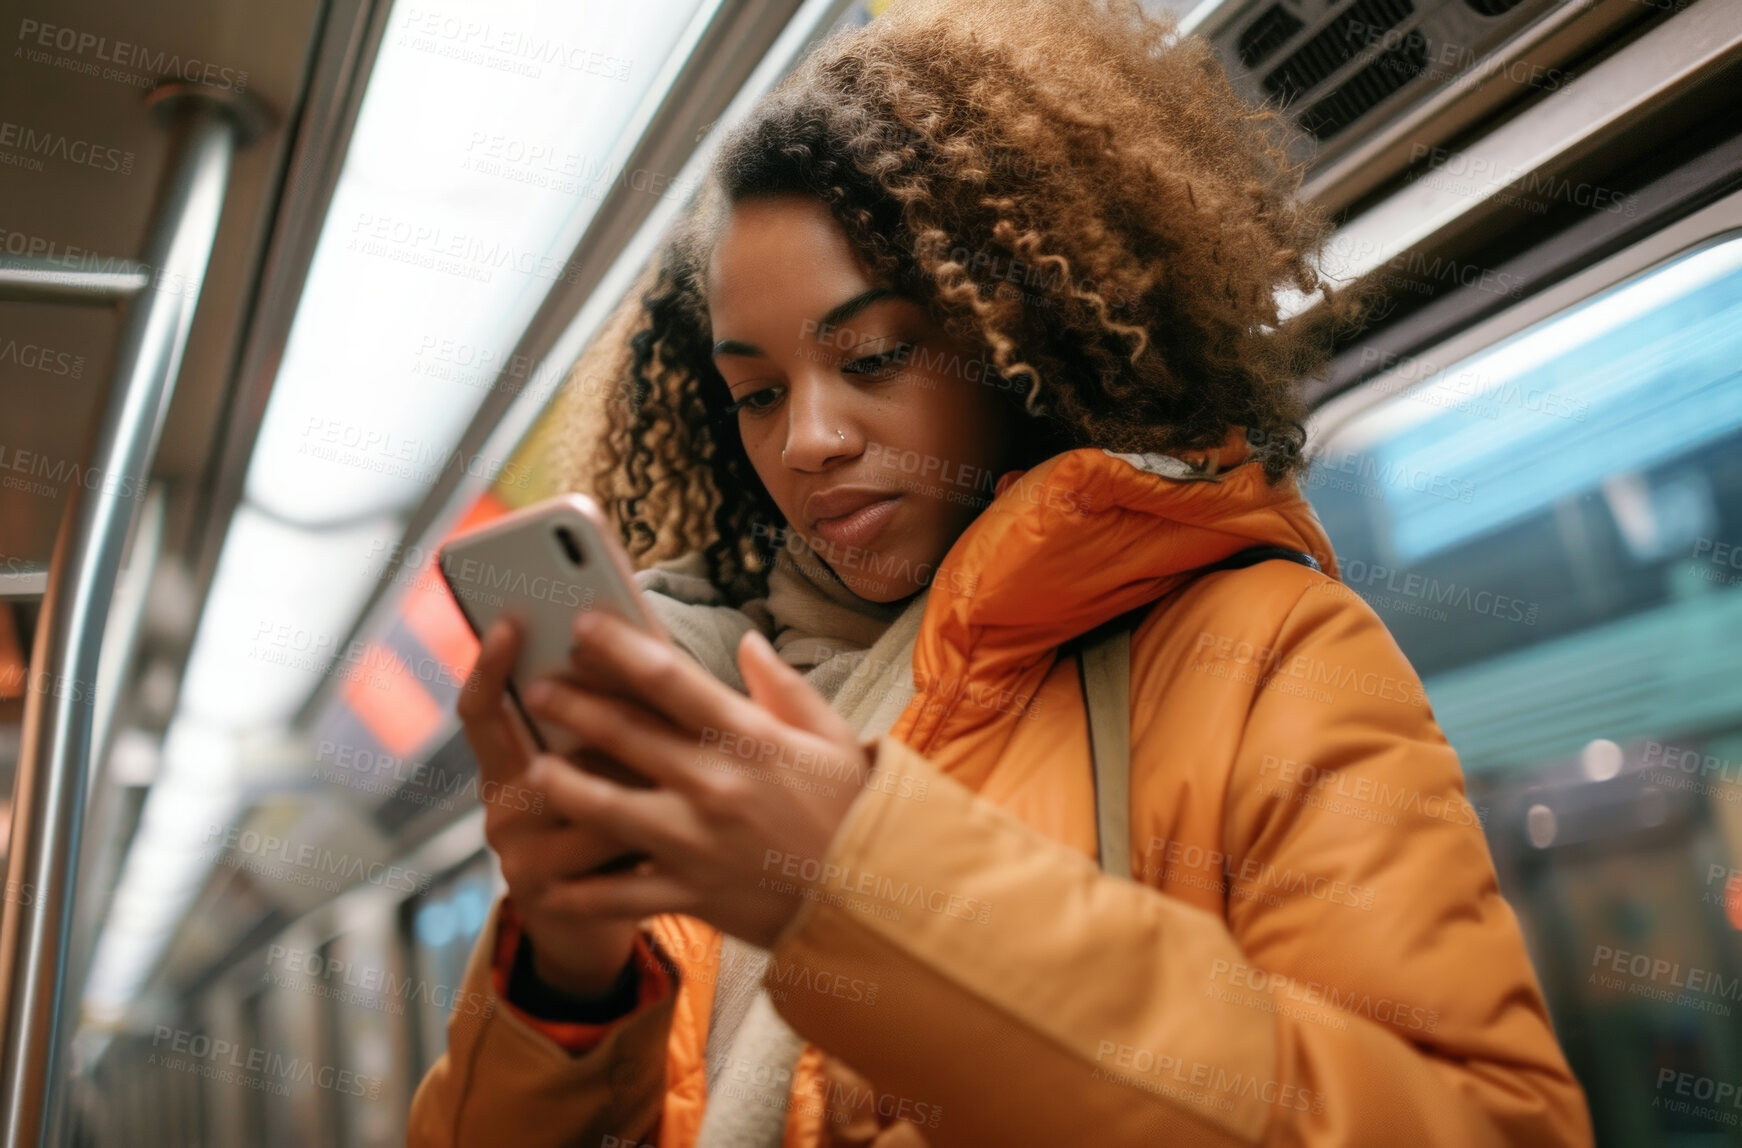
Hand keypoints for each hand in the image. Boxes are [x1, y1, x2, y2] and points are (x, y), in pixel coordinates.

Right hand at [455, 616, 641, 997]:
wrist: (595, 926)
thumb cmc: (608, 825)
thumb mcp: (595, 766)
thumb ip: (605, 711)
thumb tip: (633, 636)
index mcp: (503, 767)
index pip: (479, 711)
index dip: (488, 667)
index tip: (510, 622)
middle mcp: (499, 810)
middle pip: (537, 753)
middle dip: (590, 719)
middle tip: (624, 685)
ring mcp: (517, 858)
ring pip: (579, 803)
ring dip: (629, 780)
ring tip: (674, 759)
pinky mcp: (549, 899)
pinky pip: (599, 853)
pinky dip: (643, 835)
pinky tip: (681, 821)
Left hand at [521, 609, 871, 947]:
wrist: (875, 900)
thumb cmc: (854, 810)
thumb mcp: (832, 736)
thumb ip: (782, 687)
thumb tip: (746, 641)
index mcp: (750, 737)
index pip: (668, 678)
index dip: (617, 646)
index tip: (582, 624)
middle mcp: (715, 784)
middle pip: (623, 733)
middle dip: (571, 704)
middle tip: (538, 688)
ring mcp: (698, 842)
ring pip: (606, 808)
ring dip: (562, 784)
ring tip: (531, 769)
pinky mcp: (692, 893)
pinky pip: (621, 894)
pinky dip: (580, 891)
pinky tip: (545, 882)